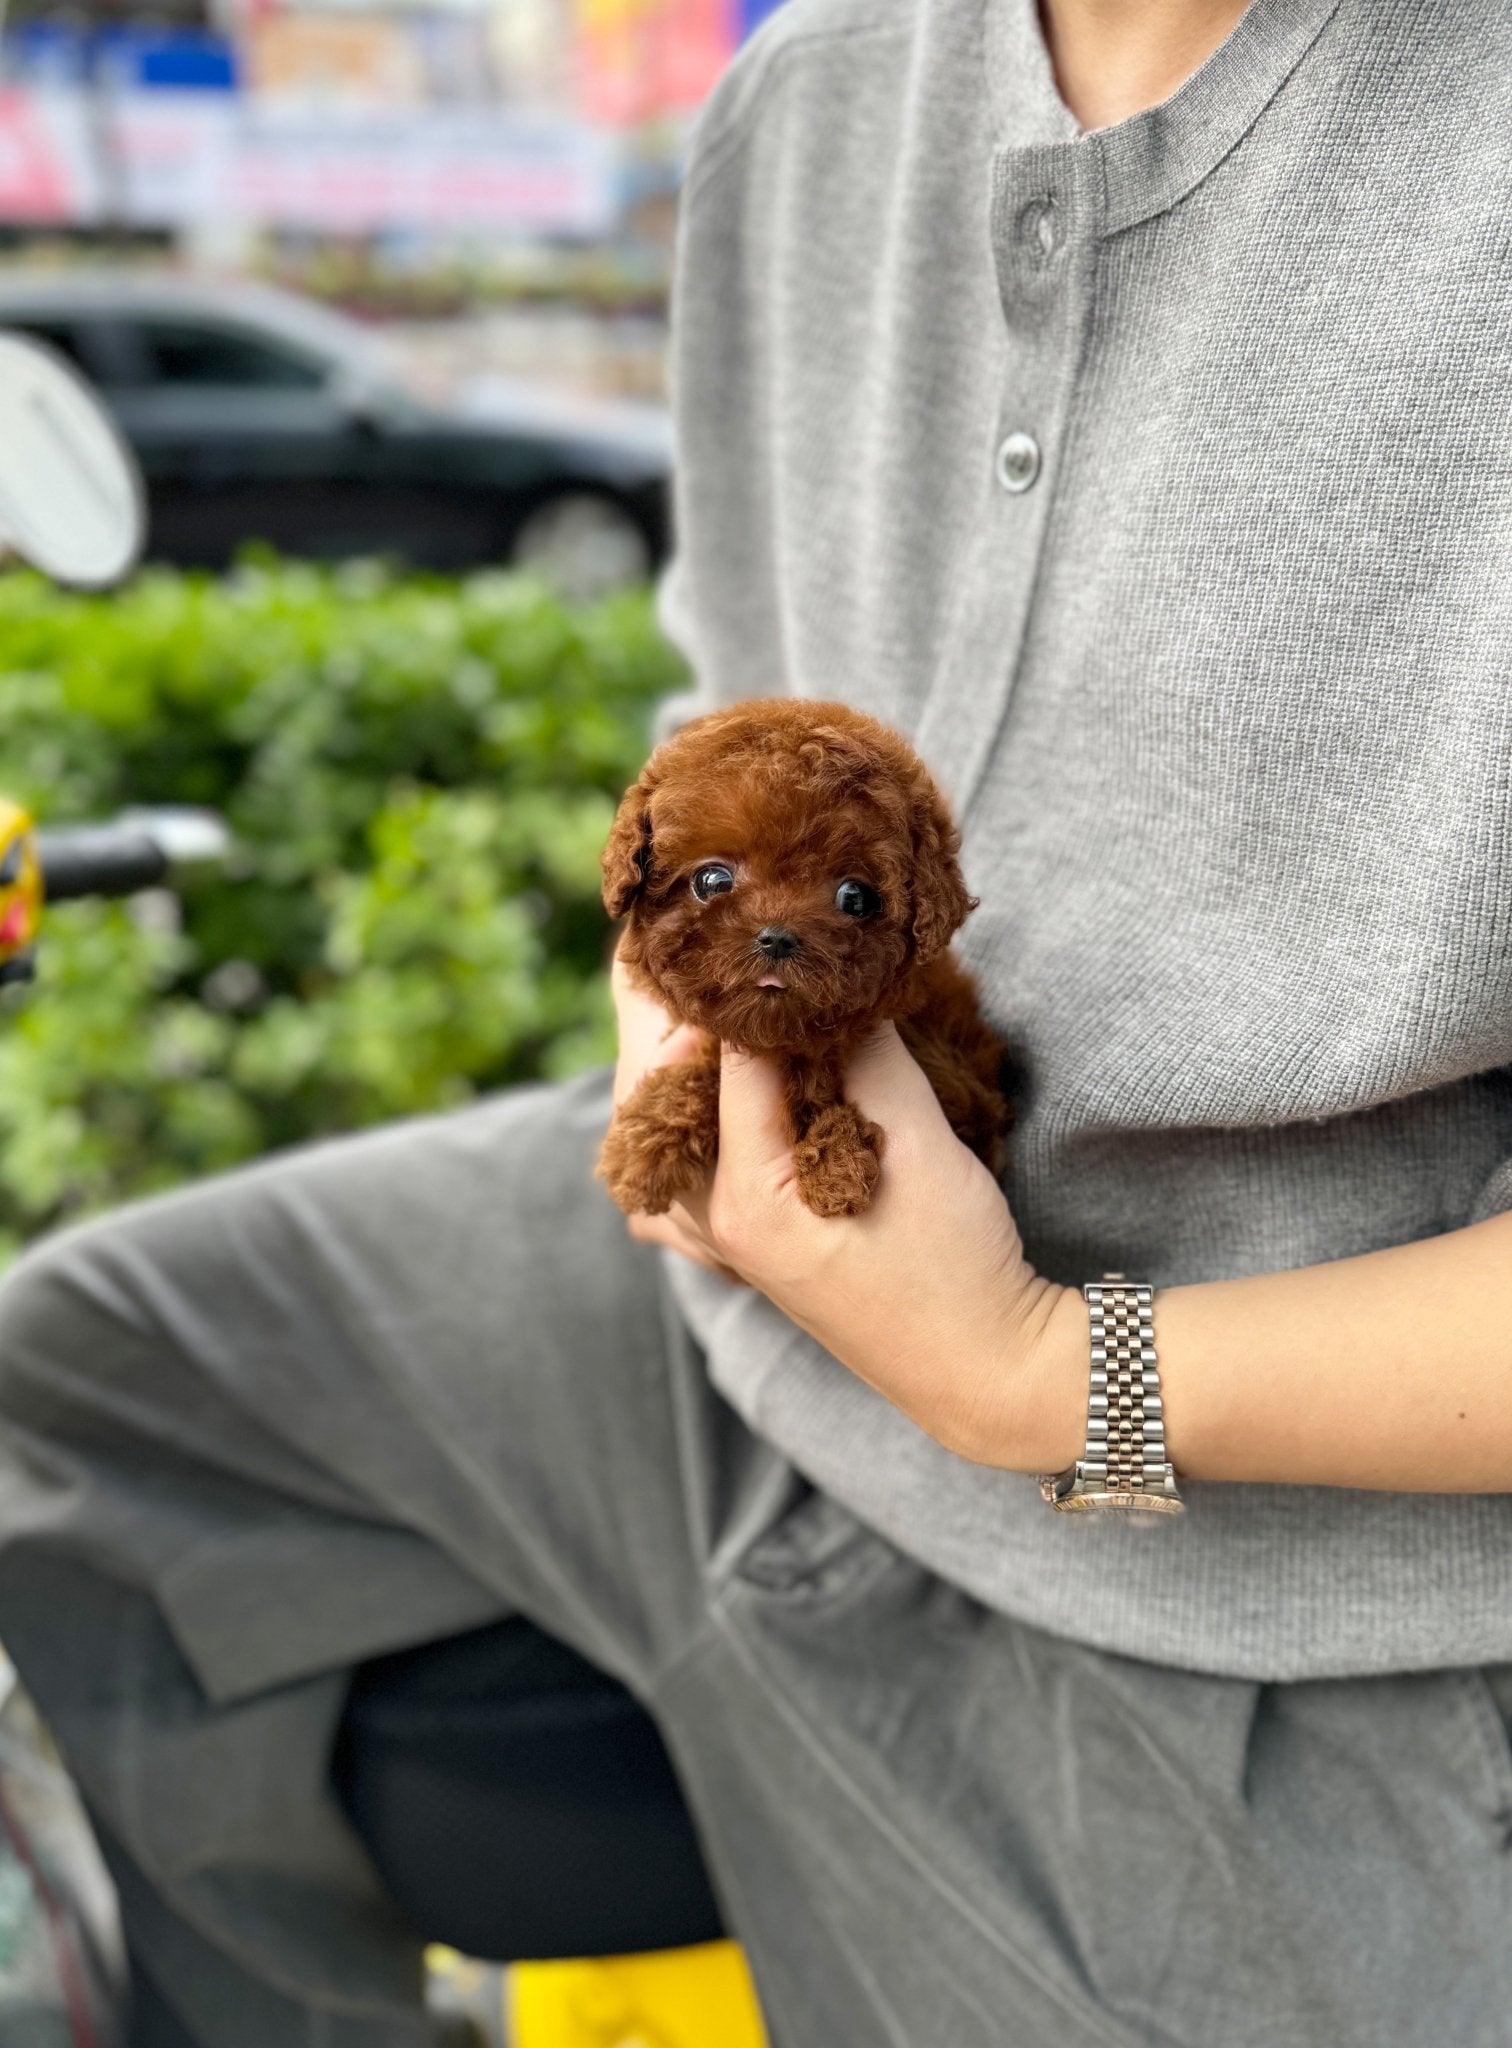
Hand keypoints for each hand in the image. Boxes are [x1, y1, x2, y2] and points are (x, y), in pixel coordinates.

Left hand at [612, 945, 1082, 1468]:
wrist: (984, 1368)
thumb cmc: (959, 1265)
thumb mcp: (921, 1144)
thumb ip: (867, 1055)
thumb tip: (836, 978)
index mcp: (746, 1197)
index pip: (723, 1058)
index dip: (738, 984)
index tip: (749, 923)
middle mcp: (716, 1222)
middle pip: (658, 1095)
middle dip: (674, 1015)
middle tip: (697, 944)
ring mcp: (723, 1245)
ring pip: (658, 1138)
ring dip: (670, 1070)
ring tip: (696, 1008)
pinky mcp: (747, 1251)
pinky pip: (680, 1184)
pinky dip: (686, 1130)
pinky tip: (707, 1098)